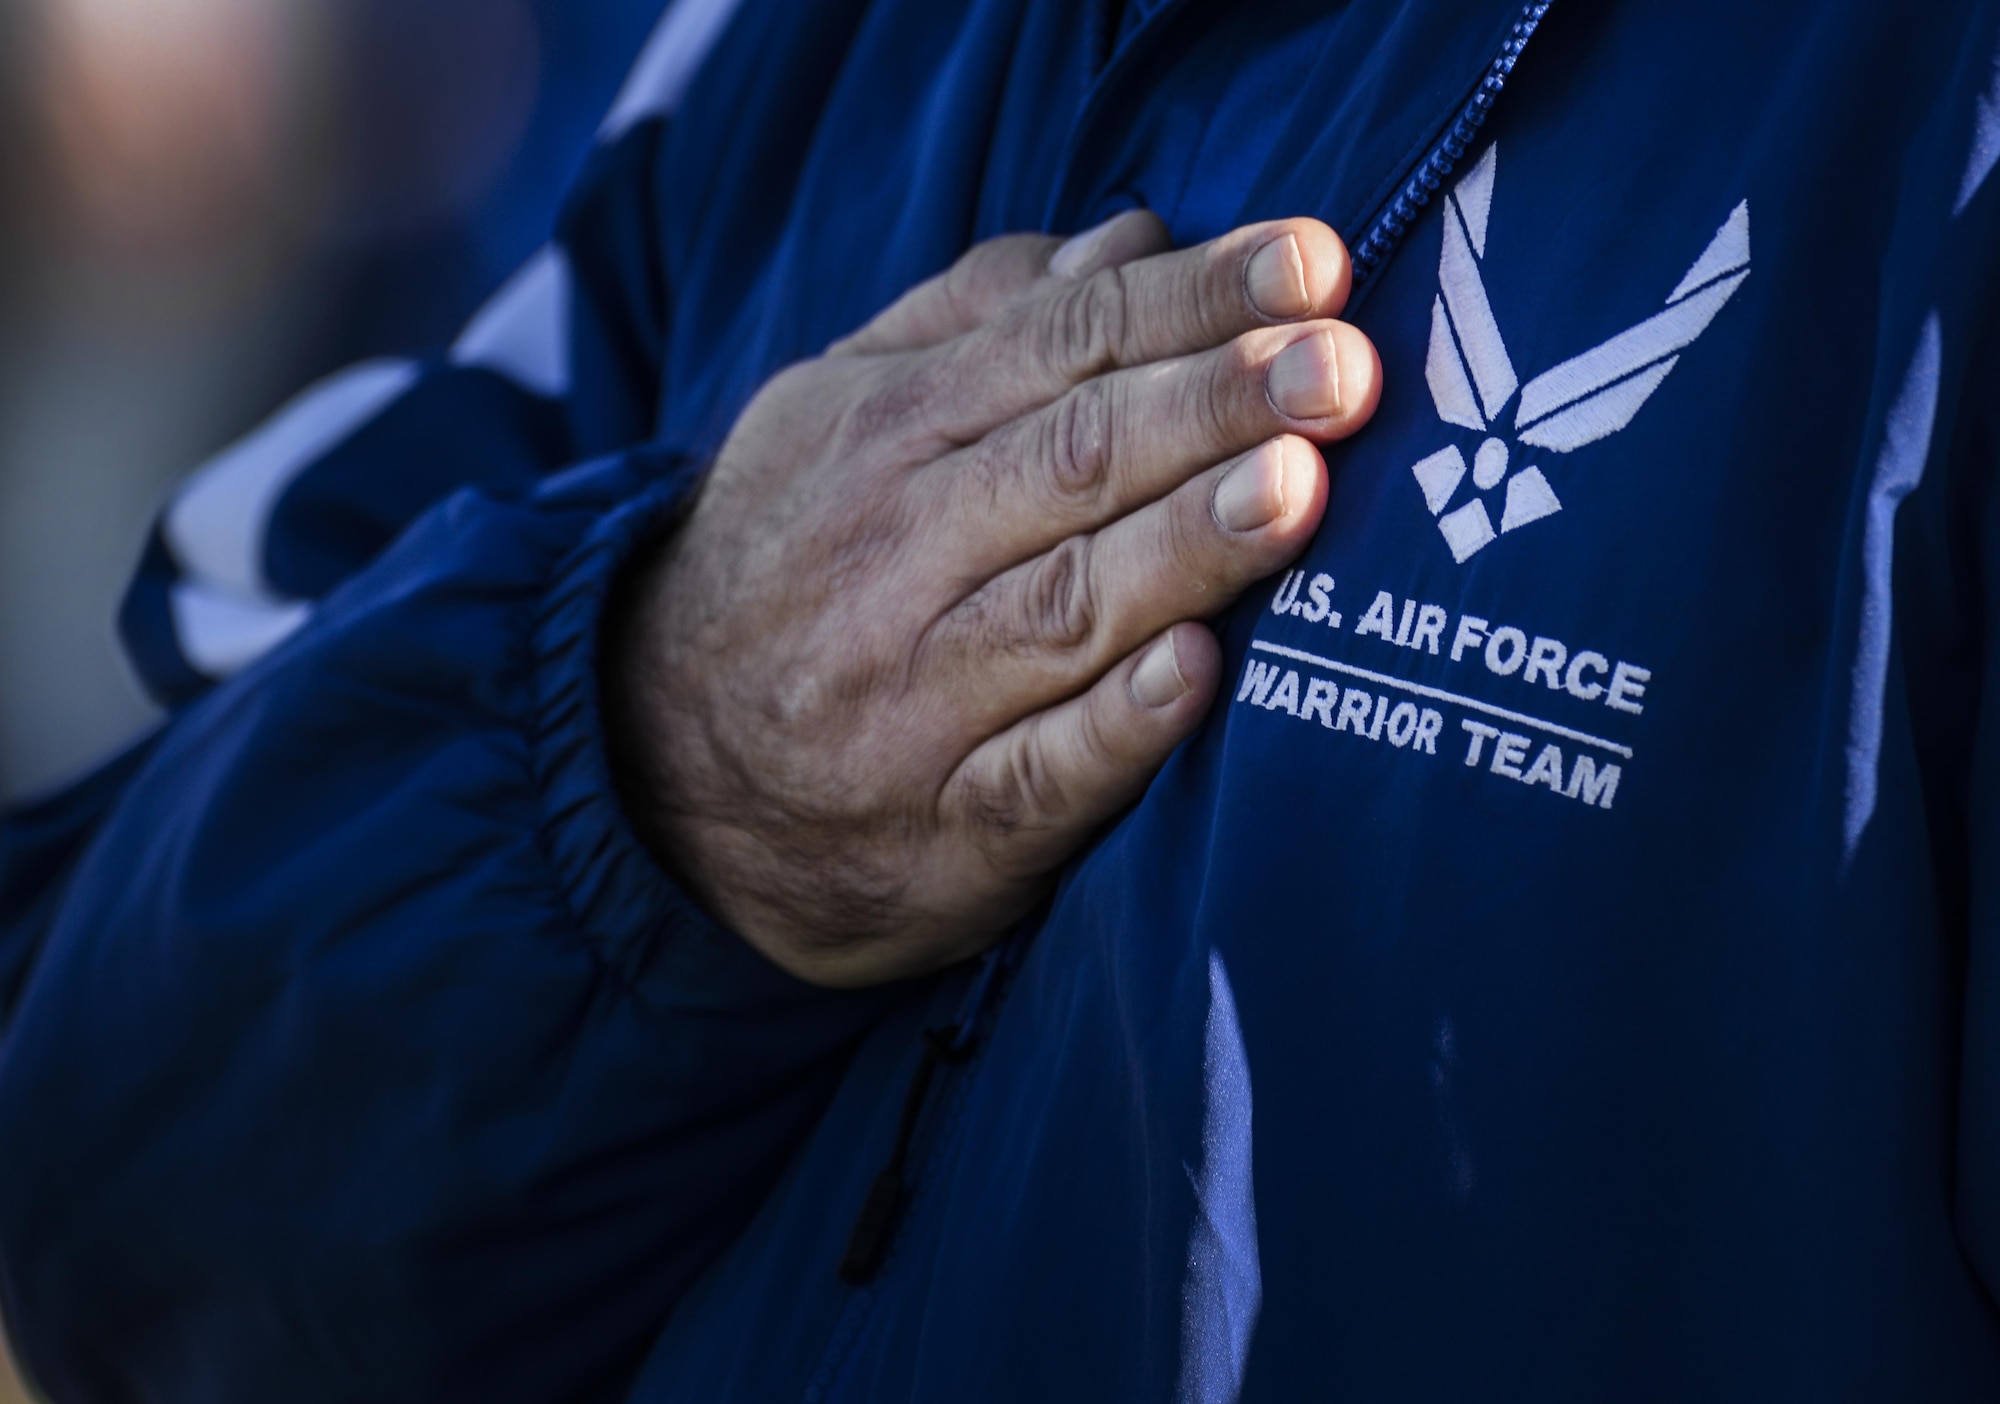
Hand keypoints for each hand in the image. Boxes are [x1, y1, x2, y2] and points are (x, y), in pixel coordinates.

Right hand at [611, 211, 1380, 987]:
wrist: (655, 765)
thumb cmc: (795, 564)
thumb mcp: (839, 416)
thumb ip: (978, 323)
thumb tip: (1131, 234)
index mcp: (891, 434)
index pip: (1065, 346)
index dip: (1192, 303)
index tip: (1313, 266)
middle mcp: (902, 556)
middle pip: (1075, 463)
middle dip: (1214, 407)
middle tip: (1342, 368)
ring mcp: (921, 697)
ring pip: (1065, 607)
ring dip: (1184, 549)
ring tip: (1295, 492)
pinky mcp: (949, 825)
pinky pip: (1037, 775)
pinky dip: (1117, 730)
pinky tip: (1196, 678)